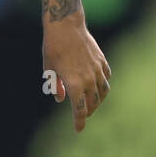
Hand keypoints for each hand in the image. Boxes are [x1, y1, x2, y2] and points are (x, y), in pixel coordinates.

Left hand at [43, 11, 110, 132]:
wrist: (66, 26)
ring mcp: (97, 70)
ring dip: (98, 101)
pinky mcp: (102, 61)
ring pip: (103, 92)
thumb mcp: (49, 70)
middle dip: (88, 112)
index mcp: (74, 85)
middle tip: (82, 115)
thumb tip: (61, 99)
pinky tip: (98, 86)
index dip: (79, 122)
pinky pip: (106, 78)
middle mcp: (89, 80)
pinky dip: (103, 85)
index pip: (80, 110)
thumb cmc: (53, 48)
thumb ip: (56, 87)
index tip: (78, 130)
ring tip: (92, 103)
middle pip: (93, 104)